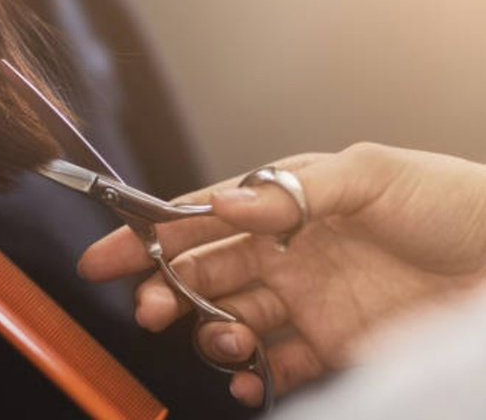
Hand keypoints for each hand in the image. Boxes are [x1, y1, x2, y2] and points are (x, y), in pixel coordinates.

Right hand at [78, 143, 485, 406]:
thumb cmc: (455, 204)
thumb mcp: (374, 174)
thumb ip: (291, 191)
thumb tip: (222, 206)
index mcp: (287, 203)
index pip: (204, 218)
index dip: (151, 235)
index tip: (106, 256)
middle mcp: (290, 252)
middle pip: (206, 272)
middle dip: (166, 289)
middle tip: (148, 309)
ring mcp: (309, 301)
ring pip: (232, 319)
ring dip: (209, 332)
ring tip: (219, 339)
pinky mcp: (333, 345)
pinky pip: (277, 367)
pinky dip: (252, 378)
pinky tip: (246, 381)